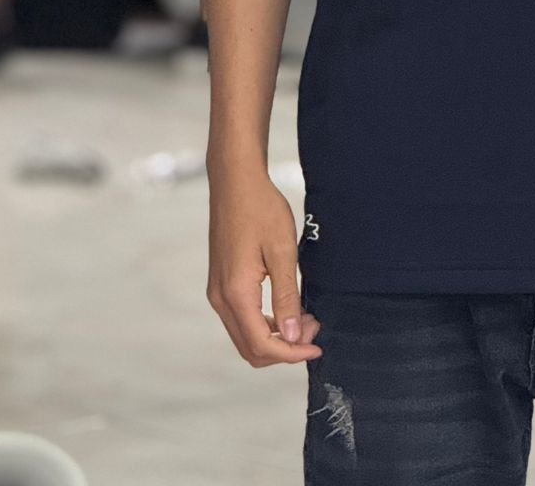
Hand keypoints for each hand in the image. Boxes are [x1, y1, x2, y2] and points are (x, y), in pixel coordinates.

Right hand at [207, 165, 322, 366]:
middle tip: (314, 328)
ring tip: (305, 317)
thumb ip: (287, 297)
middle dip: (285, 347)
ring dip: (275, 336)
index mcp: (235, 293)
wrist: (236, 182)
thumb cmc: (261, 209)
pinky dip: (265, 322)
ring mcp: (217, 292)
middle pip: (250, 348)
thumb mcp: (282, 251)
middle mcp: (220, 298)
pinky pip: (241, 318)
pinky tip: (288, 306)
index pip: (261, 344)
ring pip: (245, 335)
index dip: (291, 353)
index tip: (317, 345)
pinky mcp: (221, 283)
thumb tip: (293, 336)